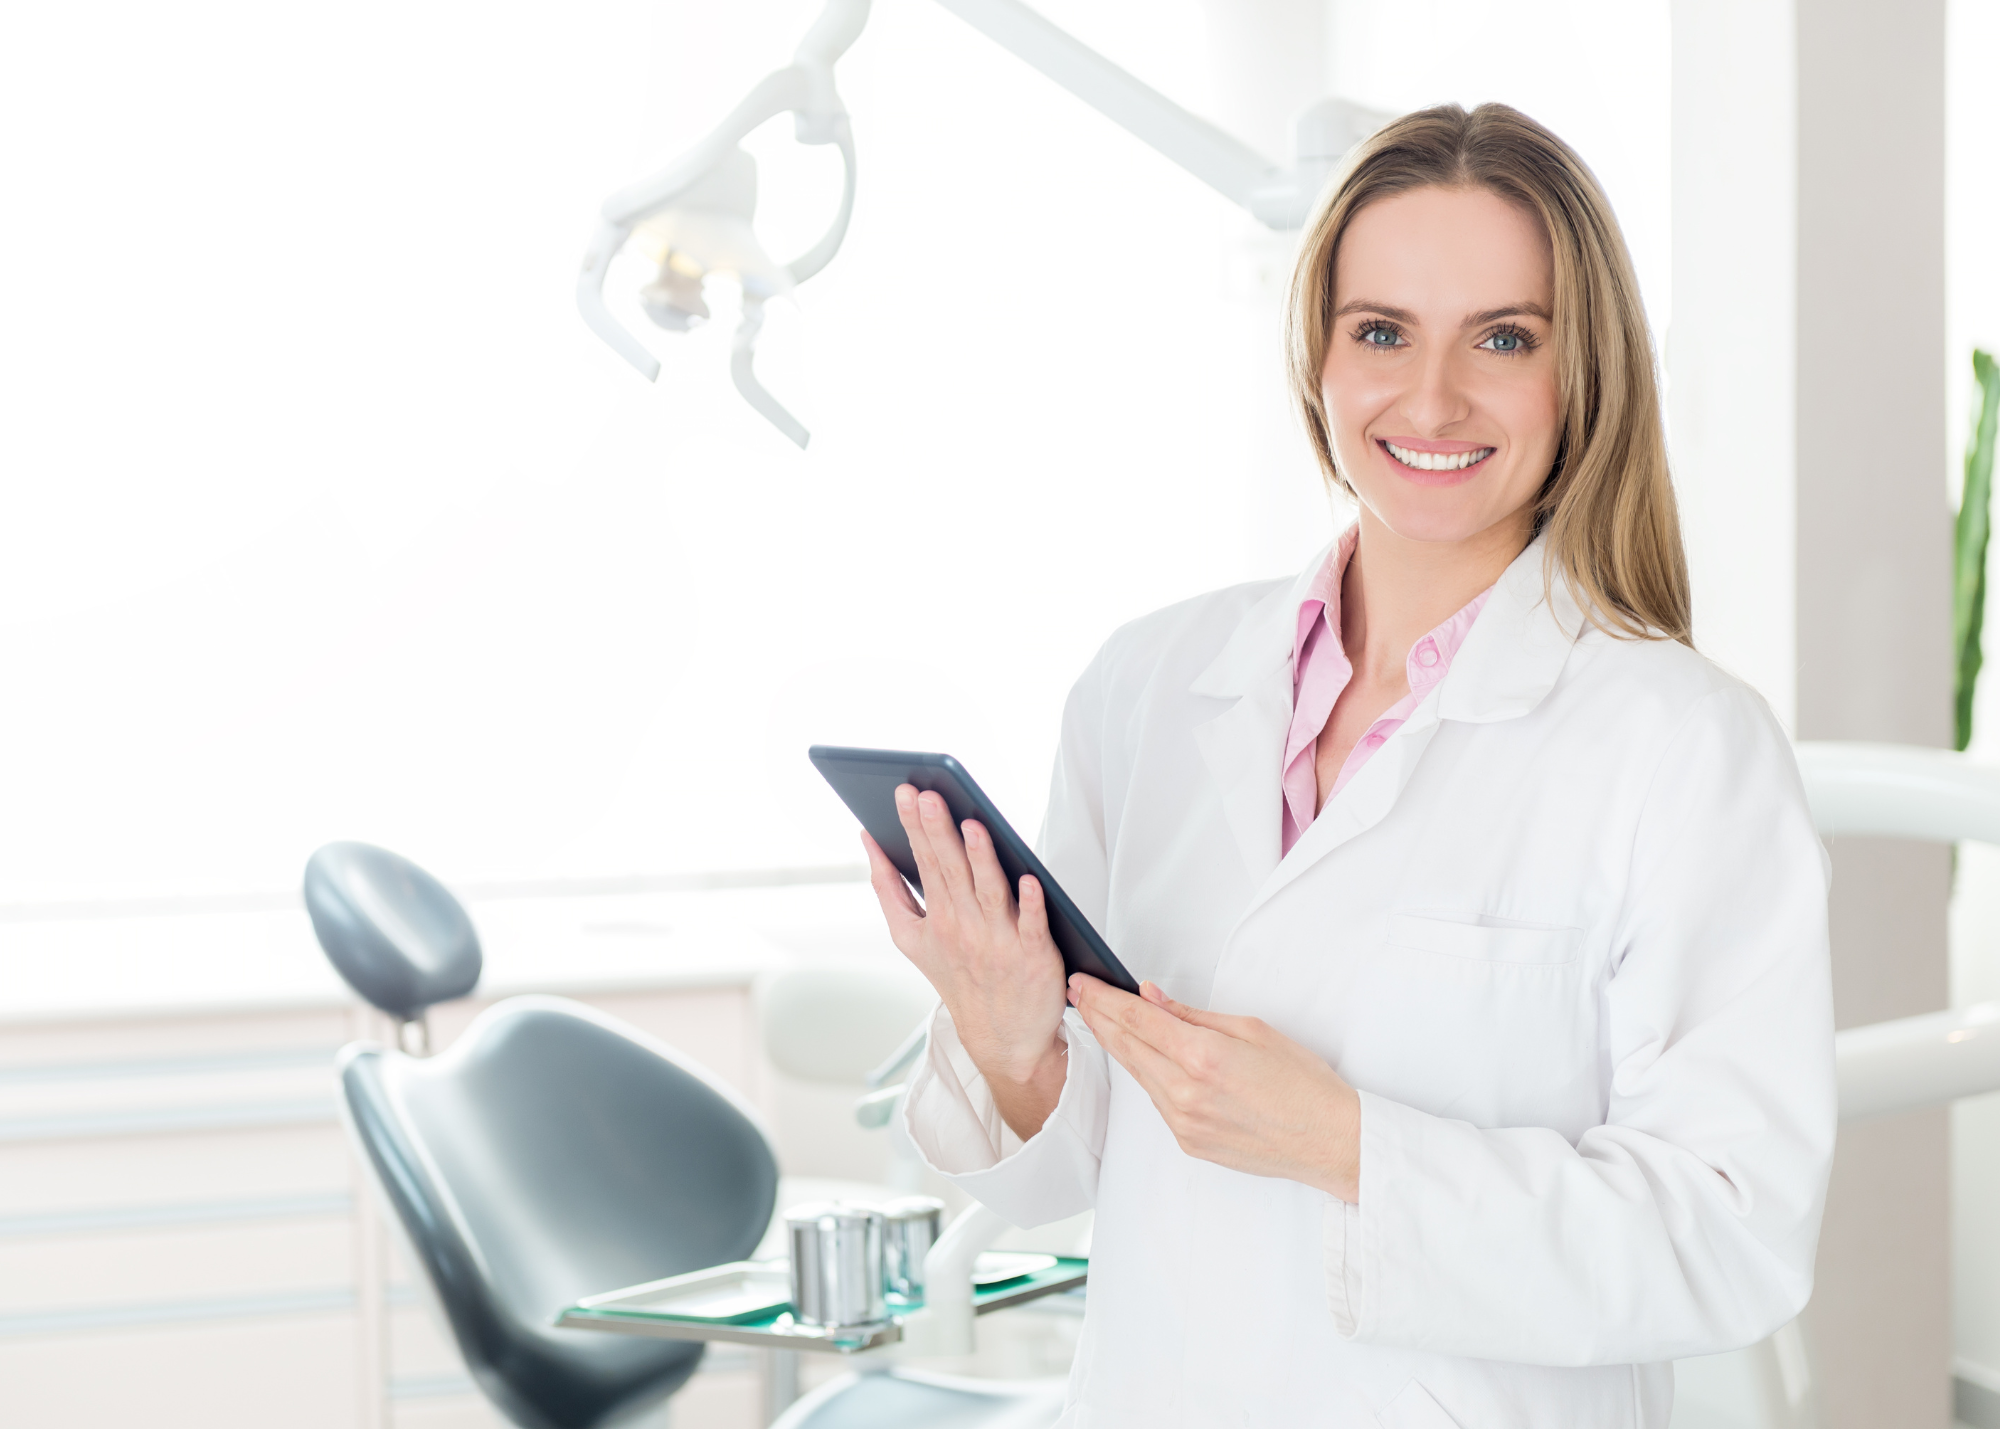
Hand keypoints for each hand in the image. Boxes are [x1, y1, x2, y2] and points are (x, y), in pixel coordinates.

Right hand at [863, 785, 1068, 1138]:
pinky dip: (1031, 903)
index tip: (905, 792)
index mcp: (938, 916)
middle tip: (927, 795)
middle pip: (952, 869)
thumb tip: (868, 840)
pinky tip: (1030, 879)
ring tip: (972, 825)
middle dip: (938, 831)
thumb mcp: (910, 936)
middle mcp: (966, 926)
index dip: (914, 826)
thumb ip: (887, 889)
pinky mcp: (1034, 954)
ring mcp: (1000, 940)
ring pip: (989, 890)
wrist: (1002, 1037)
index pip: (924, 861)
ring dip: (981, 858)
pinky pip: (1033, 924)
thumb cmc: (957, 975)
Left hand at [1069, 974, 1361, 1201]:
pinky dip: (1149, 1076)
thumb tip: (1152, 998)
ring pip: (1138, 1075)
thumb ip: (1194, 1015)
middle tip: (1079, 995)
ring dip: (1119, 1046)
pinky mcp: (1188, 1142)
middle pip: (1127, 1047)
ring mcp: (1183, 1122)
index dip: (1104, 999)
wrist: (1330, 1141)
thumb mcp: (1253, 1030)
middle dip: (1098, 1018)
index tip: (1084, 984)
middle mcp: (1185, 1093)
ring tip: (1101, 1020)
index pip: (1137, 1020)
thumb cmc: (1304, 1084)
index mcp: (1202, 1057)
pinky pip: (1158, 1101)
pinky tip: (1145, 1059)